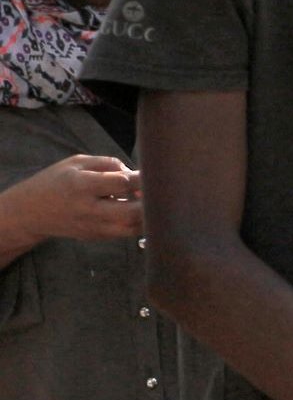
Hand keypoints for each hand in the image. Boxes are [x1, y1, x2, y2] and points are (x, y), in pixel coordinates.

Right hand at [0, 153, 141, 242]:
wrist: (29, 212)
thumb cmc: (56, 181)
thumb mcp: (77, 162)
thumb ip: (108, 164)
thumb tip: (135, 172)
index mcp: (82, 186)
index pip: (123, 183)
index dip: (142, 177)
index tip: (153, 172)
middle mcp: (88, 210)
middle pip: (131, 212)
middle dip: (150, 201)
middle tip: (155, 189)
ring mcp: (92, 227)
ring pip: (132, 228)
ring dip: (147, 214)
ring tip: (147, 200)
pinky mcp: (96, 237)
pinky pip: (125, 233)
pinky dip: (138, 223)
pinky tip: (139, 210)